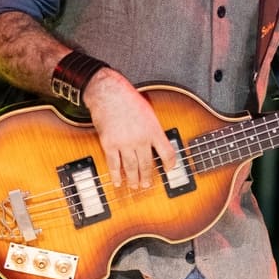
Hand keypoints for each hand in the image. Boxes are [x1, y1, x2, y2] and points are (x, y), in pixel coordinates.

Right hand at [83, 69, 177, 189]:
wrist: (108, 92)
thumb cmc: (128, 98)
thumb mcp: (148, 111)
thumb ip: (153, 128)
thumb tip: (156, 142)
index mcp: (153, 130)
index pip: (167, 152)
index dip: (170, 164)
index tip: (169, 169)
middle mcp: (141, 138)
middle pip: (147, 164)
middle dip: (148, 177)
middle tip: (147, 184)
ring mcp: (125, 143)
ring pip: (131, 167)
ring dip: (133, 179)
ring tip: (135, 186)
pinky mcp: (110, 144)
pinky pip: (114, 164)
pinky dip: (116, 175)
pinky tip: (117, 181)